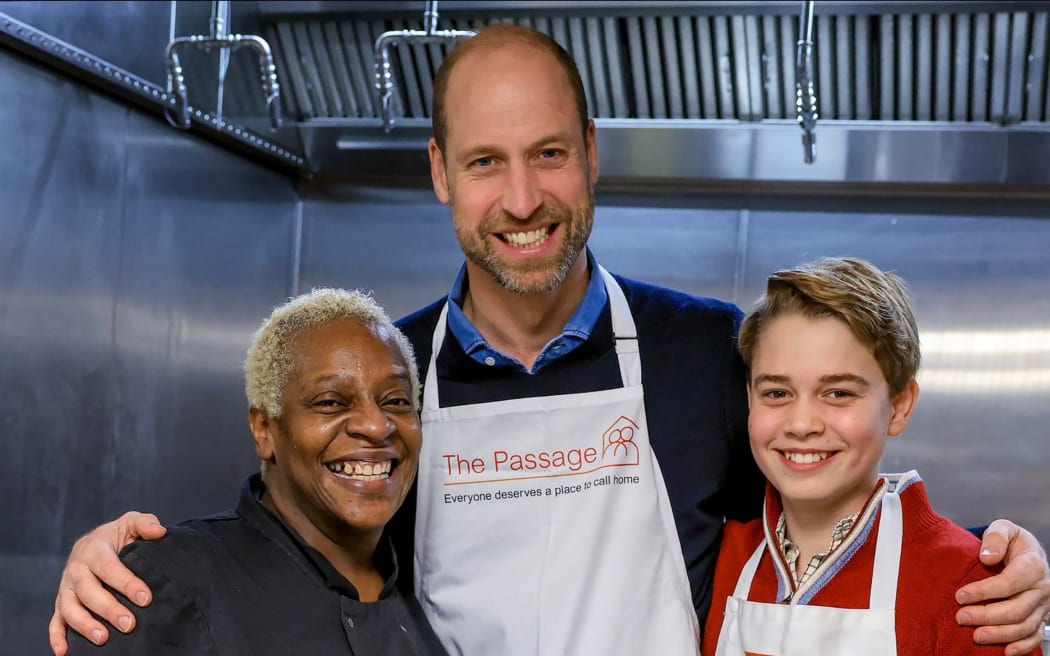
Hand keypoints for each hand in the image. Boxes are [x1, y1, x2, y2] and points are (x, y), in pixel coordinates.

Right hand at [48, 512, 166, 655]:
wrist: (94, 541)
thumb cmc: (117, 535)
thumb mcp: (131, 523)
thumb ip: (145, 523)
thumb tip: (159, 531)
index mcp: (94, 550)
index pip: (110, 568)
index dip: (127, 583)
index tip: (146, 598)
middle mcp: (76, 569)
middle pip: (89, 591)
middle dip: (108, 609)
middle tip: (129, 624)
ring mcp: (66, 587)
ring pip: (70, 608)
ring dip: (85, 625)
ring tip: (103, 639)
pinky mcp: (61, 601)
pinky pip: (55, 620)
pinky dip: (57, 636)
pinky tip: (64, 651)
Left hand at [955, 519, 1049, 655]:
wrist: (1027, 553)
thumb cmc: (1012, 542)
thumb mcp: (1004, 528)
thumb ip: (995, 537)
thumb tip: (987, 557)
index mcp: (1033, 565)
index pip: (1009, 583)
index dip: (984, 591)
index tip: (960, 595)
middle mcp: (1042, 588)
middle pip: (1016, 609)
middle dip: (986, 616)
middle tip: (961, 617)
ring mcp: (1044, 605)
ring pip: (1024, 626)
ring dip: (1000, 634)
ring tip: (975, 636)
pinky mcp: (1042, 617)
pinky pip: (1035, 636)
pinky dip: (1022, 646)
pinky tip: (1006, 651)